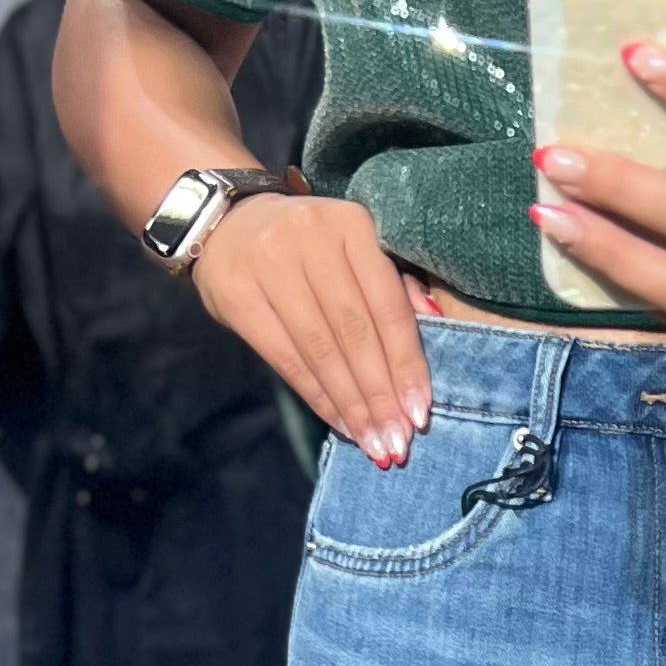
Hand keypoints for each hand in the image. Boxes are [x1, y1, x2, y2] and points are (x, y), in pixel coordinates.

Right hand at [191, 189, 436, 464]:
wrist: (228, 223)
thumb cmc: (310, 246)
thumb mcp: (354, 247)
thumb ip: (393, 282)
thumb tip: (436, 321)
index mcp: (352, 224)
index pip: (387, 305)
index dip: (405, 362)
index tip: (421, 412)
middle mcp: (311, 238)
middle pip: (354, 332)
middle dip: (379, 394)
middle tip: (398, 440)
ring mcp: (270, 264)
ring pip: (320, 349)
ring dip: (351, 404)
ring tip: (373, 442)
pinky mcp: (236, 294)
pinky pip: (285, 357)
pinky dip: (317, 396)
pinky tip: (339, 423)